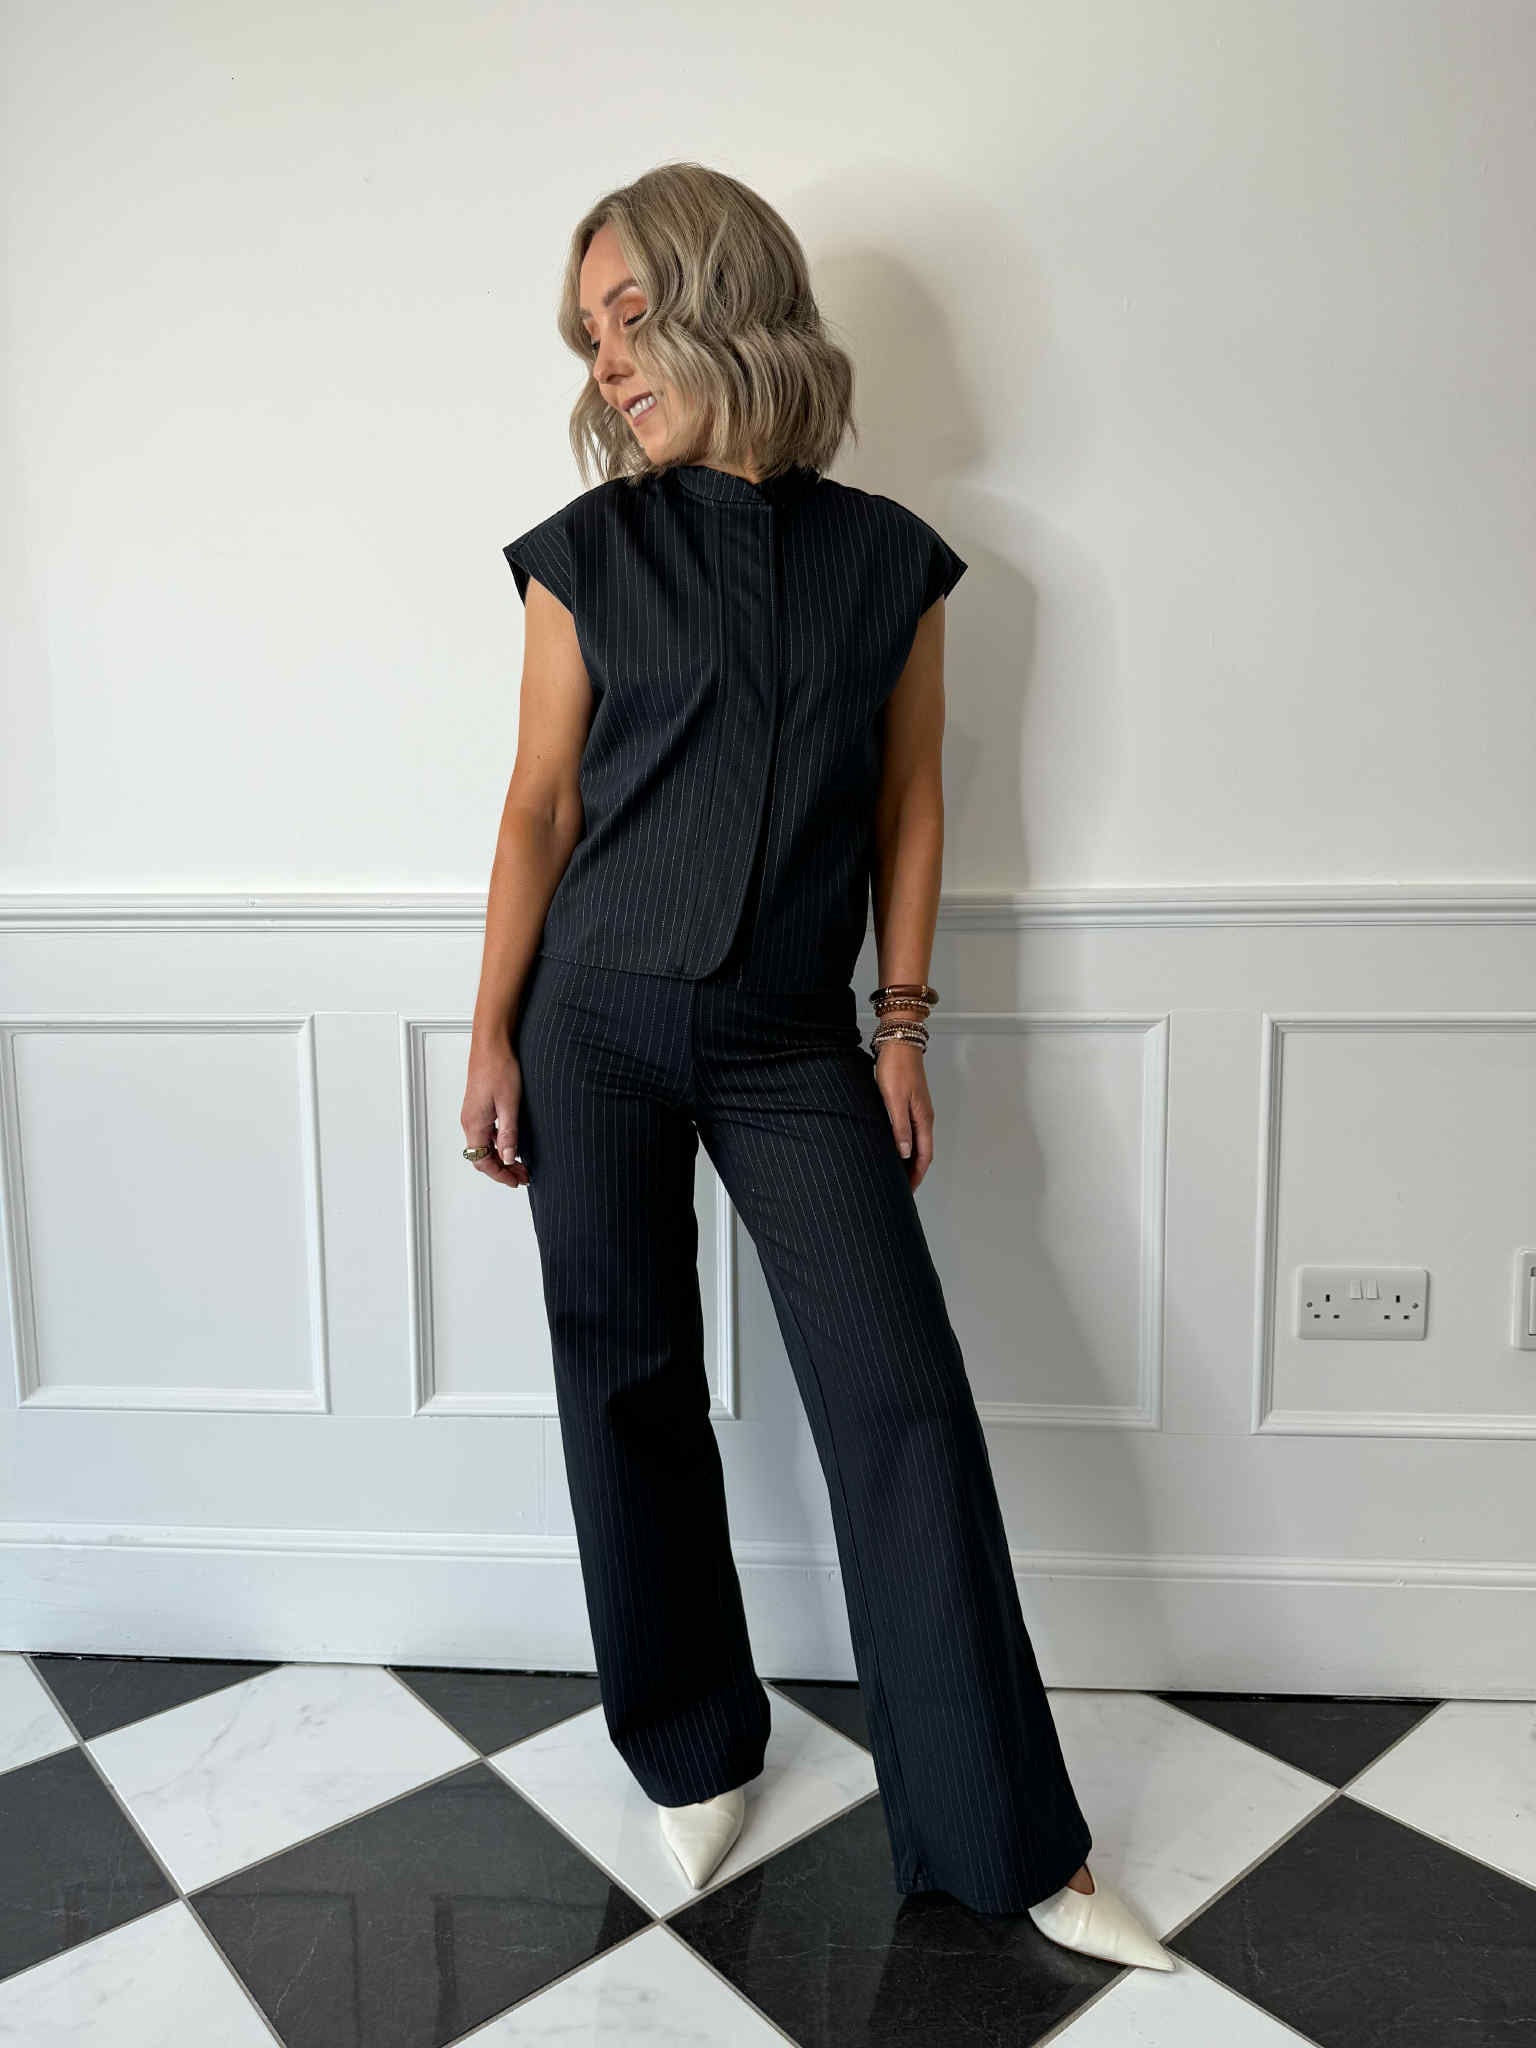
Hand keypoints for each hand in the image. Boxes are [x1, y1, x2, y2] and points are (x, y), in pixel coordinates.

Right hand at [461, 1044, 531, 1190]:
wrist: (492, 1044)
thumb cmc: (499, 1068)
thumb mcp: (510, 1105)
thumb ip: (508, 1134)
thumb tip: (507, 1158)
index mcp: (474, 1124)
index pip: (483, 1162)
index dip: (500, 1175)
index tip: (517, 1181)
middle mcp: (469, 1121)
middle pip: (482, 1157)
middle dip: (502, 1170)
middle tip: (523, 1175)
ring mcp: (473, 1114)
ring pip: (484, 1146)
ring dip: (501, 1157)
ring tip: (521, 1162)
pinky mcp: (478, 1107)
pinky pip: (485, 1133)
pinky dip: (498, 1143)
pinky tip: (512, 1142)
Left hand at [874, 1040, 933, 1190]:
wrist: (899, 1042)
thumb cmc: (896, 1068)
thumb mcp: (894, 1100)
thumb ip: (900, 1128)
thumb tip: (905, 1153)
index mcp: (923, 1119)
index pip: (923, 1156)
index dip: (916, 1176)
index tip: (907, 1191)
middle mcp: (924, 1117)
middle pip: (922, 1152)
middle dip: (913, 1172)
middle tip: (901, 1188)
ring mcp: (918, 1110)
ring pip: (916, 1142)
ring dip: (909, 1160)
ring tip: (896, 1173)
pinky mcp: (910, 1104)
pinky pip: (911, 1131)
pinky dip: (905, 1145)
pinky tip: (893, 1147)